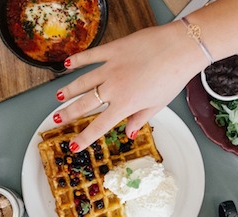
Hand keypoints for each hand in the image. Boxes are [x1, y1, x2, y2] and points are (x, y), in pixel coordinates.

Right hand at [54, 22, 206, 150]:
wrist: (179, 48)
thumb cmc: (173, 77)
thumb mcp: (158, 105)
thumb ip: (140, 119)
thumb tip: (129, 133)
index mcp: (125, 104)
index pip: (99, 126)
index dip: (84, 138)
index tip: (74, 146)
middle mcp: (113, 88)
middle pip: (84, 104)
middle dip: (68, 113)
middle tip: (57, 119)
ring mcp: (110, 68)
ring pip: (82, 81)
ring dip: (68, 90)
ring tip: (58, 97)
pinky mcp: (113, 50)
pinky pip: (90, 56)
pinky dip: (77, 60)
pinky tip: (67, 64)